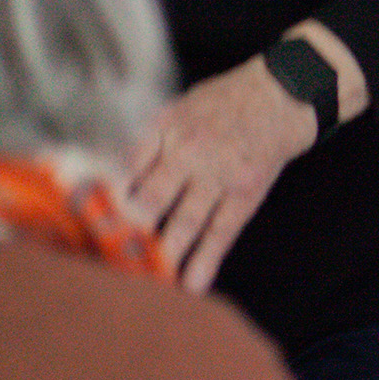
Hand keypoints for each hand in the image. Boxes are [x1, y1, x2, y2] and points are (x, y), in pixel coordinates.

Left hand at [126, 56, 315, 292]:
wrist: (285, 94)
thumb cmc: (228, 101)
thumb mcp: (181, 106)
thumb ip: (152, 142)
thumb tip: (119, 179)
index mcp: (166, 127)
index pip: (126, 169)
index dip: (107, 199)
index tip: (93, 223)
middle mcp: (189, 151)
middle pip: (149, 200)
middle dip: (129, 232)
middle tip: (114, 258)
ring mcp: (219, 174)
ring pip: (183, 222)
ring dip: (164, 256)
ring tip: (149, 284)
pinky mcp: (245, 192)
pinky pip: (222, 230)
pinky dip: (206, 260)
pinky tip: (193, 284)